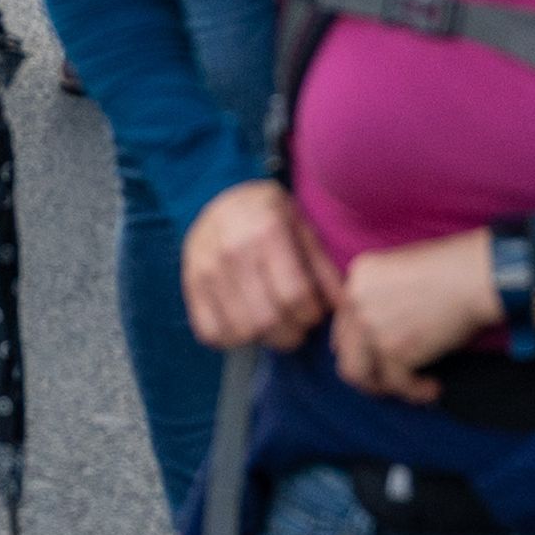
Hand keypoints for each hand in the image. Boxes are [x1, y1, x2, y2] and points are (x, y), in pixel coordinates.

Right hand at [179, 181, 339, 354]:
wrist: (218, 196)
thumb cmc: (268, 214)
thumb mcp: (302, 227)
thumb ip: (322, 267)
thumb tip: (344, 306)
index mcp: (267, 231)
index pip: (294, 295)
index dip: (311, 314)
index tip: (313, 311)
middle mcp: (232, 250)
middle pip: (267, 319)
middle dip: (291, 333)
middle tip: (296, 326)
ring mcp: (206, 269)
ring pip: (240, 330)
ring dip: (263, 338)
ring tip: (273, 326)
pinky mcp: (190, 284)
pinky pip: (210, 332)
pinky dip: (231, 339)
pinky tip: (244, 324)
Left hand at [330, 230, 506, 403]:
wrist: (472, 278)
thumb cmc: (450, 270)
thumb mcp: (401, 271)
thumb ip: (381, 296)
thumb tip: (376, 333)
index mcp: (359, 278)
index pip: (343, 322)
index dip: (358, 344)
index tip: (376, 355)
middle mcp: (357, 302)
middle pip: (345, 351)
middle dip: (366, 370)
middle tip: (387, 379)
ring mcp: (372, 327)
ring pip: (359, 374)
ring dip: (382, 387)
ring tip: (407, 387)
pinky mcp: (393, 350)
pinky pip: (396, 383)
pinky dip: (416, 391)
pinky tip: (433, 388)